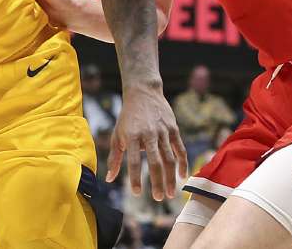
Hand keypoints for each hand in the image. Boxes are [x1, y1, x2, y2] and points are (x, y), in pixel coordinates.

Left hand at [107, 85, 186, 200]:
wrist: (143, 92)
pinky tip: (182, 176)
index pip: (133, 161)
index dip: (135, 178)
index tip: (137, 193)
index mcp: (132, 136)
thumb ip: (114, 158)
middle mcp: (148, 134)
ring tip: (171, 194)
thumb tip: (108, 179)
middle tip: (159, 198)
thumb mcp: (117, 135)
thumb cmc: (127, 117)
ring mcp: (163, 131)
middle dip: (158, 182)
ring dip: (171, 177)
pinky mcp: (173, 129)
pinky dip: (182, 163)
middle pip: (155, 162)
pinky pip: (180, 149)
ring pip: (169, 158)